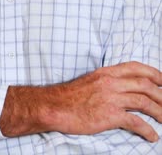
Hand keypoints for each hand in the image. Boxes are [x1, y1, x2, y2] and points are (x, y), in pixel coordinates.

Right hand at [0, 61, 161, 141]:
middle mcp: (111, 83)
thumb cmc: (68, 97)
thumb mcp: (89, 81)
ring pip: (145, 102)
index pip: (137, 68)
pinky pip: (135, 122)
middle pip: (146, 86)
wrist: (53, 107)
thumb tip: (121, 88)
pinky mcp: (109, 115)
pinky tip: (152, 136)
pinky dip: (147, 130)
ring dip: (160, 113)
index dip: (155, 74)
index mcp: (106, 73)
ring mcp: (110, 99)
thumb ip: (106, 82)